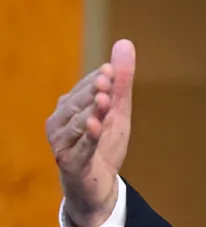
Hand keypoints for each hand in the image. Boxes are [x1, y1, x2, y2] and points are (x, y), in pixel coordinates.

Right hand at [46, 39, 135, 226]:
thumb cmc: (103, 143)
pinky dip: (88, 137)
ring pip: (77, 125)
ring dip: (90, 112)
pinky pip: (80, 148)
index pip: (84, 89)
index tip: (110, 70)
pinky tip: (96, 126)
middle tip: (106, 81)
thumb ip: (121, 81)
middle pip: (77, 104)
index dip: (98, 80)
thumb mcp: (117, 111)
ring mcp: (61, 143)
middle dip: (91, 92)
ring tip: (103, 101)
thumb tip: (125, 42)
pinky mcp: (70, 163)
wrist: (97, 184)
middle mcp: (59, 122)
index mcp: (68, 107)